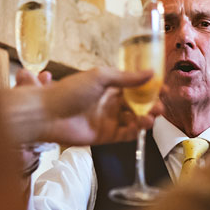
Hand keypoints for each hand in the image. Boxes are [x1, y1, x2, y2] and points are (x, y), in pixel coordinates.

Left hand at [33, 67, 163, 145]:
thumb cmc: (69, 91)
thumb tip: (151, 73)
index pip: (133, 86)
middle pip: (136, 104)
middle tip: (160, 105)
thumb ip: (126, 78)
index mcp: (106, 86)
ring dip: (145, 117)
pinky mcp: (104, 136)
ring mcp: (106, 120)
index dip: (149, 88)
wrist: (46, 114)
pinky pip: (125, 134)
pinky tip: (142, 124)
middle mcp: (108, 103)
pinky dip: (136, 130)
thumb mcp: (100, 77)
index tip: (163, 89)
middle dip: (150, 104)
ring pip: (133, 120)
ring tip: (153, 115)